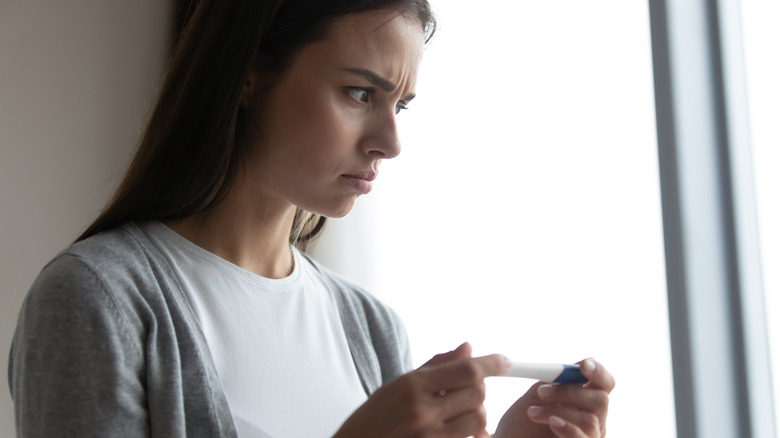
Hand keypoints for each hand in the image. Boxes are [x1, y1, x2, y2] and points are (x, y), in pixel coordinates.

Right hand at [334, 342, 509, 437]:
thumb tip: (468, 348)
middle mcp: (422, 411)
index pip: (467, 370)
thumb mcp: (397, 385)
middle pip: (477, 393)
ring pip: (478, 419)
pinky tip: (457, 430)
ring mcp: (430, 437)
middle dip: (478, 389)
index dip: (491, 363)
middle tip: (466, 391)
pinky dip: (471, 433)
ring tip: (458, 413)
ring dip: (476, 413)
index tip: (504, 361)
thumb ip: (435, 366)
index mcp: (411, 386)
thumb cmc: (373, 419)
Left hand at [493, 358, 614, 437]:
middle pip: (600, 400)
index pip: (605, 384)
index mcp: (585, 401)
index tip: (584, 365)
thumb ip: (556, 380)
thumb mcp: (537, 395)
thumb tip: (574, 367)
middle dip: (570, 391)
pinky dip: (568, 427)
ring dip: (557, 411)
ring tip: (532, 412)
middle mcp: (594, 420)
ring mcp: (589, 436)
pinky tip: (552, 423)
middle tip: (542, 392)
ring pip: (589, 420)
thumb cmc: (522, 422)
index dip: (599, 372)